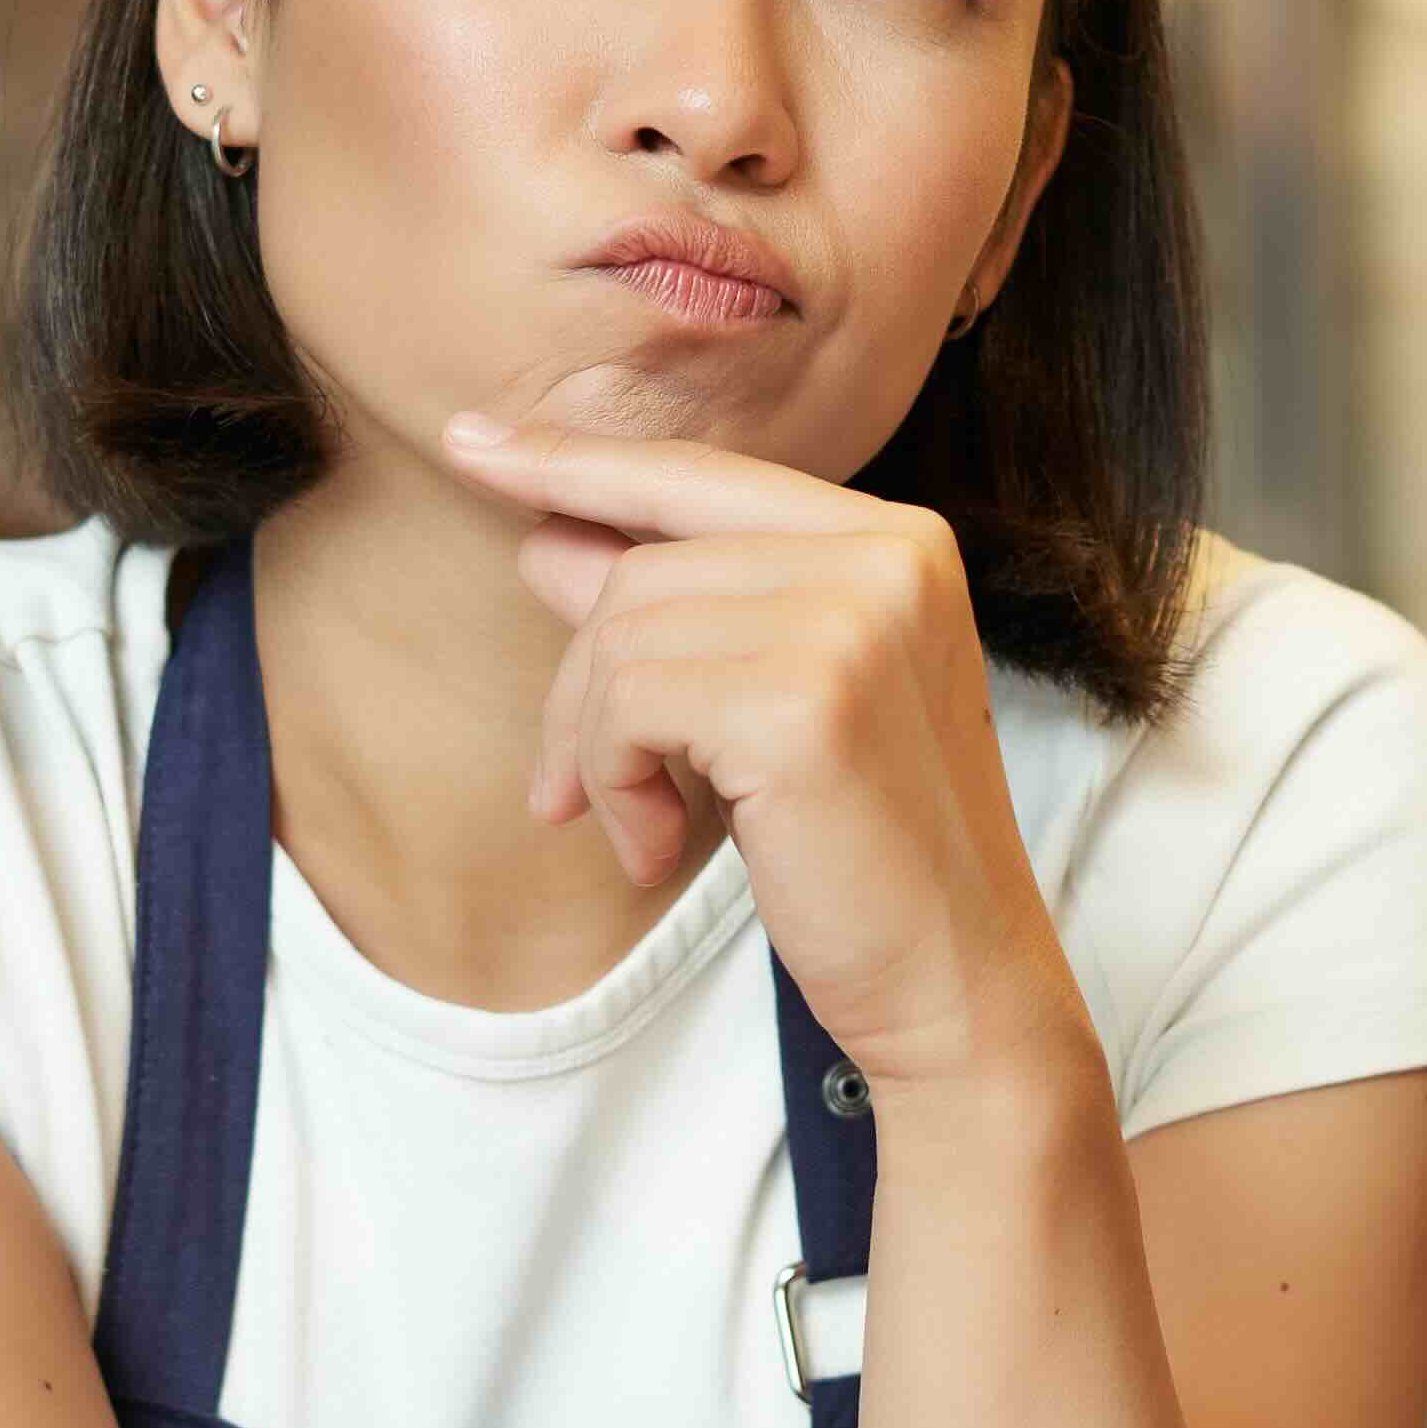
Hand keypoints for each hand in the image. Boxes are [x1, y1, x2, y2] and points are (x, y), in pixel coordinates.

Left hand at [435, 412, 1080, 1093]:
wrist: (956, 984)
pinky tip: (659, 848)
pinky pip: (625, 703)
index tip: (470, 442)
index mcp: (898, 541)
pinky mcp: (803, 701)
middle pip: (642, 569)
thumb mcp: (765, 709)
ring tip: (646, 829)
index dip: (578, 462)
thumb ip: (675, 613)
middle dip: (580, 688)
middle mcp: (887, 556)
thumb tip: (547, 537)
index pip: (701, 476)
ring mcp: (853, 620)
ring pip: (620, 636)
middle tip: (575, 793)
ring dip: (597, 752)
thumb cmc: (868, 854)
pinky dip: (611, 783)